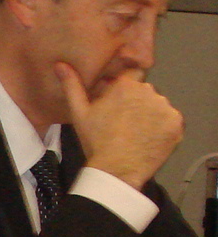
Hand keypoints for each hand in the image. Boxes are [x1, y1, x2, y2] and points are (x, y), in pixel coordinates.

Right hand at [57, 61, 180, 190]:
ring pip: (159, 106)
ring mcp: (165, 107)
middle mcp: (149, 91)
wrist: (116, 171)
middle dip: (138, 103)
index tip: (119, 102)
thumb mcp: (79, 113)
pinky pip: (170, 121)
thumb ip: (72, 86)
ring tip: (136, 134)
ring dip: (151, 116)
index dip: (126, 89)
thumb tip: (60, 65)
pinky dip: (163, 129)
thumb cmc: (96, 142)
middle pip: (146, 92)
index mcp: (126, 85)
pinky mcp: (176, 123)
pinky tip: (148, 140)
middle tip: (124, 123)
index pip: (132, 75)